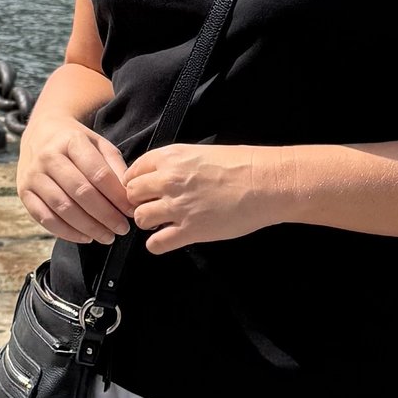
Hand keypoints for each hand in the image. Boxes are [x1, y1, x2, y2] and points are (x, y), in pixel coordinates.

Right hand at [18, 114, 137, 245]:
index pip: (98, 173)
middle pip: (81, 192)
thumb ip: (115, 167)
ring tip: (107, 236)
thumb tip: (129, 195)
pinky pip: (44, 218)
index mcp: (71, 141)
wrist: (39, 132)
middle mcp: (49, 157)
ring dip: (88, 227)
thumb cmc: (75, 142)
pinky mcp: (23, 192)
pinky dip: (66, 232)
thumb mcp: (98, 144)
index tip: (131, 211)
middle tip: (122, 228)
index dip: (117, 196)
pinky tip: (85, 237)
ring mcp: (33, 175)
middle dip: (105, 215)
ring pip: (63, 208)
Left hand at [121, 144, 291, 254]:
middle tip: (153, 206)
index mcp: (171, 158)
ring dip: (148, 222)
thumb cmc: (243, 166)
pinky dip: (157, 244)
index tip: (143, 190)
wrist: (266, 183)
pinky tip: (167, 239)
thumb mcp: (202, 153)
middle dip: (139, 202)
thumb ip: (177, 164)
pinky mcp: (190, 231)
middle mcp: (169, 180)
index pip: (134, 171)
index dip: (136, 182)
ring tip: (162, 222)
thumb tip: (163, 177)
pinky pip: (156, 243)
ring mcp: (178, 207)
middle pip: (131, 195)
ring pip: (140, 218)